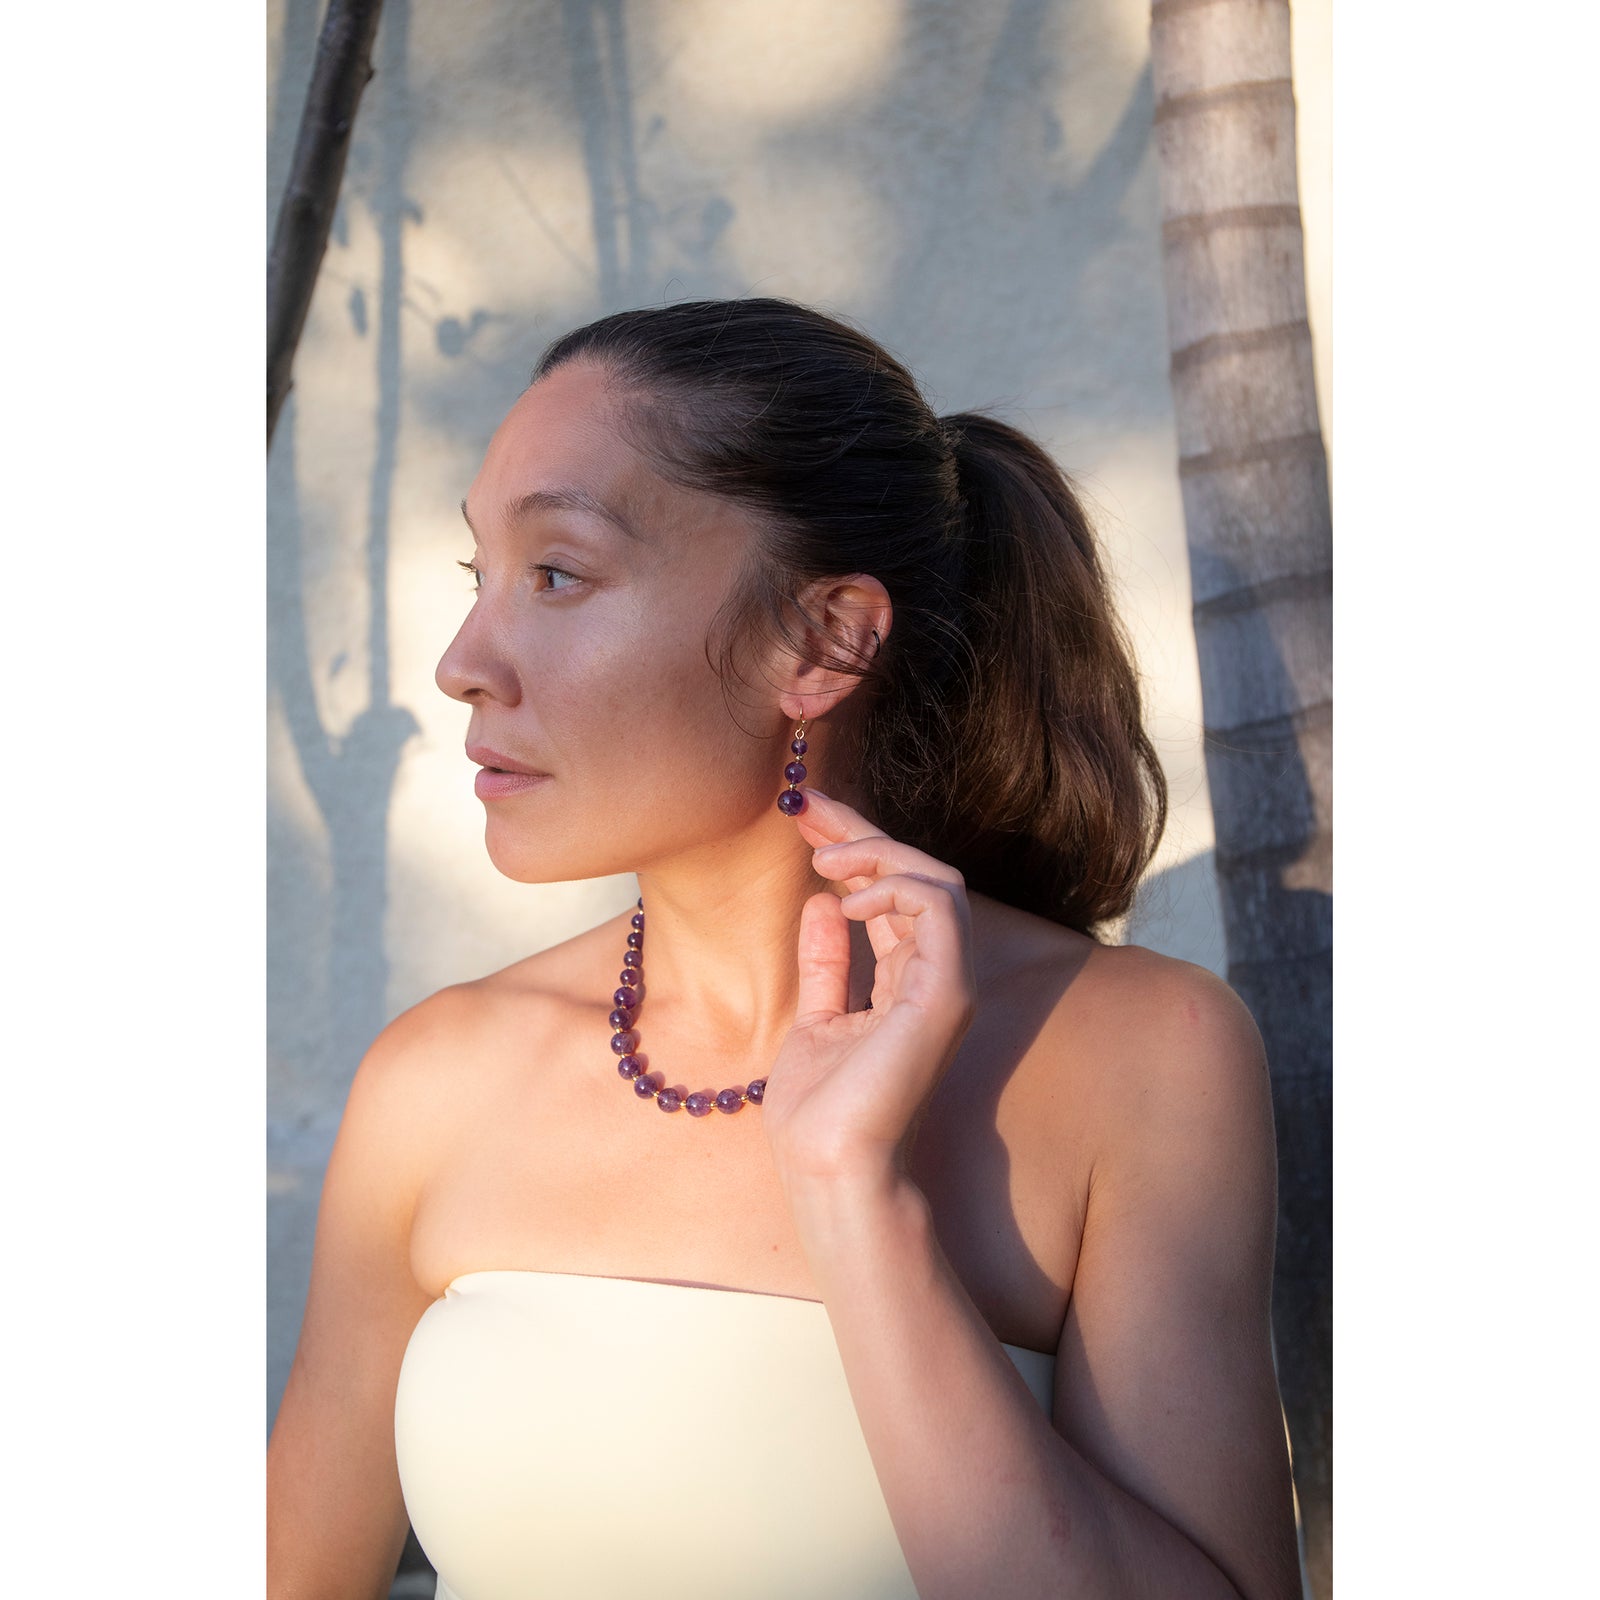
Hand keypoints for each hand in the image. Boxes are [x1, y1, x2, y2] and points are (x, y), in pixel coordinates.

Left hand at [763, 789, 977, 1189]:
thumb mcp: (816, 1017)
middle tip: (806, 806)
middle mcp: (936, 976)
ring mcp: (947, 984)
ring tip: (825, 859)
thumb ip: (827, 962)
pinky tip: (844, 900)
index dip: (854, 846)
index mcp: (908, 981)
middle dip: (861, 831)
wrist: (830, 1167)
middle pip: (917, 874)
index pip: (892, 893)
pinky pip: (938, 909)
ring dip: (879, 853)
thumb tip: (823, 904)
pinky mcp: (946, 994)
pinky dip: (894, 888)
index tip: (805, 815)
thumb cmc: (821, 1111)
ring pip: (938, 881)